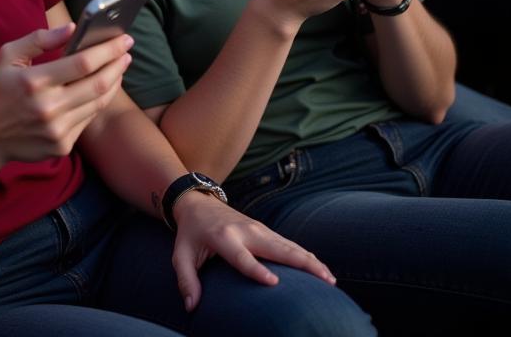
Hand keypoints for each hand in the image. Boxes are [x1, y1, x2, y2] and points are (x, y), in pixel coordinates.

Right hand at [0, 24, 131, 175]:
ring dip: (113, 82)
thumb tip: (73, 28)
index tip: (123, 38)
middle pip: (98, 84)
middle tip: (126, 51)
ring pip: (97, 103)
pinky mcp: (61, 146)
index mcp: (34, 81)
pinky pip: (87, 119)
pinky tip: (101, 88)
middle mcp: (48, 108)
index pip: (83, 63)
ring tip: (118, 67)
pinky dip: (98, 101)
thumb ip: (40, 39)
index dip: (108, 49)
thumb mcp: (8, 56)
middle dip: (118, 64)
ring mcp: (56, 131)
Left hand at [171, 192, 334, 311]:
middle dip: (301, 264)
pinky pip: (288, 243)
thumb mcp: (180, 254)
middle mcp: (245, 231)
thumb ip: (186, 280)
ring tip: (330, 279)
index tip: (274, 283)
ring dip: (310, 261)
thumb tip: (192, 307)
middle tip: (324, 281)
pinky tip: (320, 268)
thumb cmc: (190, 233)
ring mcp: (257, 228)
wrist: (197, 203)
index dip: (257, 270)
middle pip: (277, 248)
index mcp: (223, 239)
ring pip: (288, 245)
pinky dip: (305, 255)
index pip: (242, 258)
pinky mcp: (264, 230)